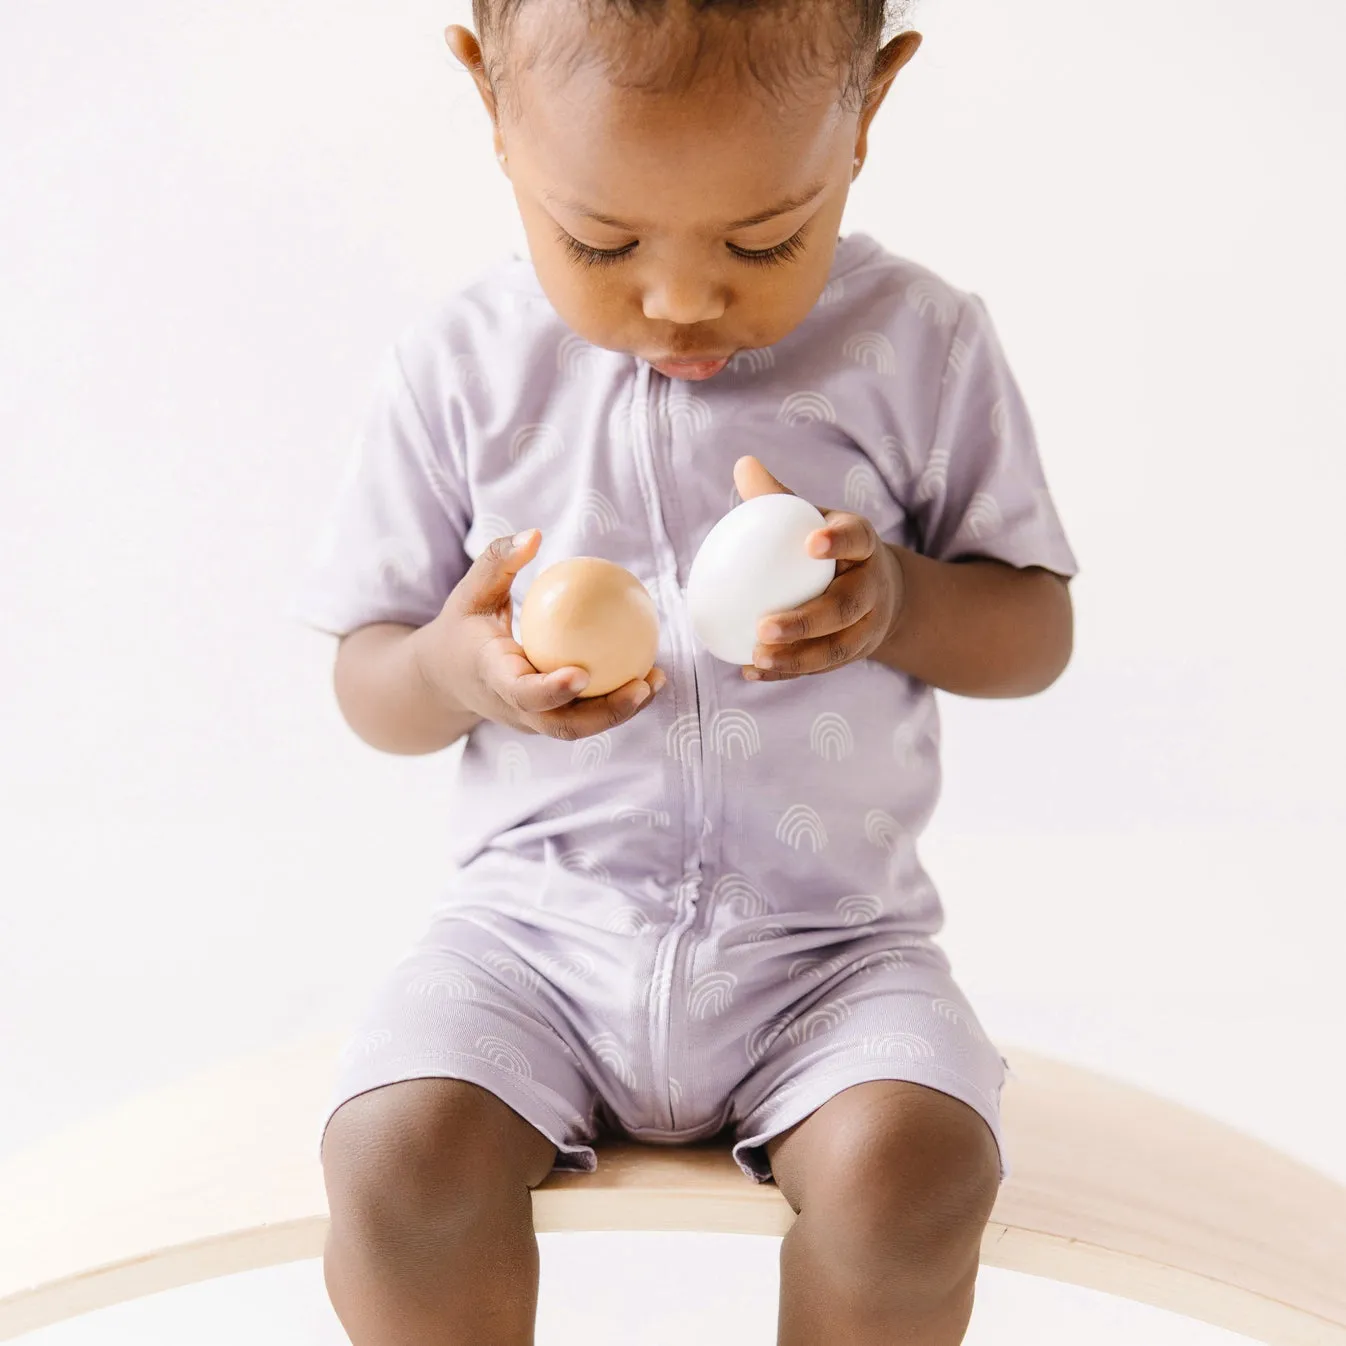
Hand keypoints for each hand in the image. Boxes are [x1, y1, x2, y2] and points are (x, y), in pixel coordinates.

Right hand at [419, 529, 666, 738]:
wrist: (445, 678)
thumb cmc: (463, 627)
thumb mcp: (471, 592)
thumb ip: (497, 561)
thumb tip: (534, 534)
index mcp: (493, 678)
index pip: (523, 692)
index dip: (552, 690)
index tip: (582, 674)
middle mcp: (514, 708)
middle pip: (563, 725)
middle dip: (606, 713)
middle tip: (642, 685)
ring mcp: (533, 720)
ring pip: (581, 726)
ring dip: (622, 710)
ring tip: (657, 680)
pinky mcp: (548, 719)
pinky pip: (585, 714)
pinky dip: (617, 699)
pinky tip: (648, 673)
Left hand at [734, 456, 905, 680]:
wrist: (878, 590)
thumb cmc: (827, 548)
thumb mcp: (811, 519)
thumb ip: (778, 498)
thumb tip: (742, 464)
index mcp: (864, 546)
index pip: (857, 539)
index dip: (838, 541)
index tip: (810, 543)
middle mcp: (872, 587)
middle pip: (846, 606)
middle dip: (807, 620)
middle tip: (764, 626)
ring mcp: (868, 626)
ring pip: (837, 647)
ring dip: (797, 656)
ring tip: (758, 655)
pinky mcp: (855, 653)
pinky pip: (821, 667)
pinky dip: (788, 671)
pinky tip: (752, 670)